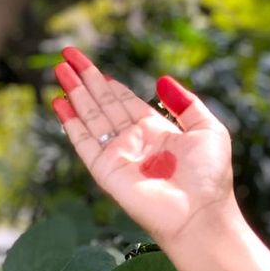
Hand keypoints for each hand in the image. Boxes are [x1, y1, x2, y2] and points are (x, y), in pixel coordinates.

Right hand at [52, 47, 235, 243]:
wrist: (200, 215)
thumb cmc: (210, 178)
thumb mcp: (207, 129)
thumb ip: (186, 104)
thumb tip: (161, 80)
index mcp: (156, 131)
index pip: (124, 100)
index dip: (107, 82)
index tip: (91, 66)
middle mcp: (134, 141)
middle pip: (103, 103)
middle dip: (85, 79)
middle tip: (67, 55)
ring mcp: (118, 155)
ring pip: (90, 117)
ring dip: (74, 93)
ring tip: (60, 70)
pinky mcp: (106, 170)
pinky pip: (84, 142)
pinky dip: (71, 122)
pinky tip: (59, 103)